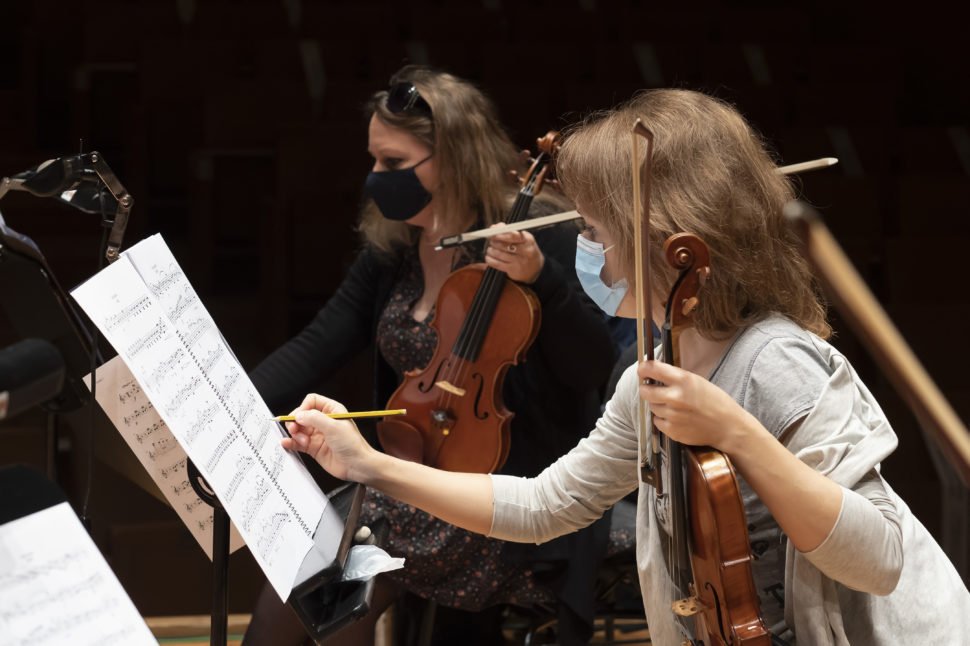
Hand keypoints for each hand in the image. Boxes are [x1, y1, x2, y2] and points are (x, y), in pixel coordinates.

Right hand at [282, 393, 376, 481]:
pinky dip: (290, 442)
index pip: (311, 401)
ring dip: (295, 433)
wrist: (357, 465)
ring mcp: (317, 434)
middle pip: (301, 415)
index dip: (303, 407)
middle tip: (294, 429)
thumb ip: (315, 419)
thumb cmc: (352, 445)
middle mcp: (323, 421)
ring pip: (298, 429)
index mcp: (332, 410)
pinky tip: (286, 443)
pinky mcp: (313, 447)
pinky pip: (297, 442)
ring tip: (303, 441)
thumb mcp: (334, 427)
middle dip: (295, 421)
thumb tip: (299, 415)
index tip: (300, 416)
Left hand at [485, 225, 543, 283]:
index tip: (492, 232)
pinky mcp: (513, 270)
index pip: (513, 236)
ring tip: (490, 249)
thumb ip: (508, 231)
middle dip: (494, 242)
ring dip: (491, 250)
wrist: (535, 269)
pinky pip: (496, 264)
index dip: (500, 234)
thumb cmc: (525, 250)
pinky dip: (490, 259)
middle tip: (491, 241)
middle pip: (504, 245)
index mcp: (528, 240)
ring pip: (498, 254)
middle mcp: (525, 251)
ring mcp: (519, 262)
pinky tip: (489, 257)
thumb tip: (494, 227)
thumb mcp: (522, 239)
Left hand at [637, 360, 759, 454]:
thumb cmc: (715, 402)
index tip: (642, 371)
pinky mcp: (672, 430)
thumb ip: (675, 376)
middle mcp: (675, 397)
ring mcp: (672, 415)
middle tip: (653, 389)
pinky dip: (663, 419)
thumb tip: (652, 371)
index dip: (643, 369)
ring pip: (651, 407)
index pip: (651, 369)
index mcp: (683, 380)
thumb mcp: (697, 381)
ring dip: (658, 405)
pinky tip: (677, 418)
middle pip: (644, 391)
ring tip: (675, 406)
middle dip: (647, 389)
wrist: (728, 426)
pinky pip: (657, 421)